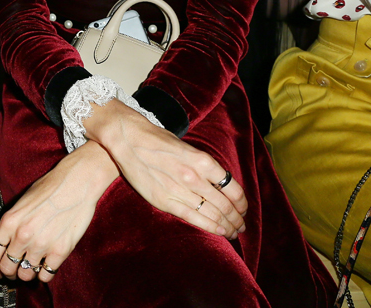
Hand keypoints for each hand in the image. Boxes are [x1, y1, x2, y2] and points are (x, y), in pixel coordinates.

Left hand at [0, 141, 116, 283]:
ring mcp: (41, 245)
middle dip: (9, 273)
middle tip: (15, 271)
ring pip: (25, 275)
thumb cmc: (50, 187)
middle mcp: (22, 236)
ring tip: (33, 265)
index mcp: (9, 221)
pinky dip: (45, 274)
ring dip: (28, 273)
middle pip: (6, 269)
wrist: (77, 182)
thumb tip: (4, 244)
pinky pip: (46, 276)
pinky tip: (47, 264)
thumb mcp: (22, 202)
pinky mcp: (60, 251)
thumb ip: (11, 224)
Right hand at [87, 100, 246, 238]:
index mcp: (202, 161)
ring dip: (227, 226)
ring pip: (212, 214)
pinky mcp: (164, 200)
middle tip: (242, 225)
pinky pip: (193, 218)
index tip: (244, 209)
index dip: (242, 203)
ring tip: (234, 232)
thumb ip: (203, 166)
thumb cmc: (157, 139)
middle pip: (225, 205)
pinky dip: (210, 227)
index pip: (233, 189)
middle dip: (237, 218)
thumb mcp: (187, 147)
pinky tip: (220, 232)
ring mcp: (179, 190)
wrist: (127, 138)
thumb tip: (219, 184)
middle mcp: (194, 177)